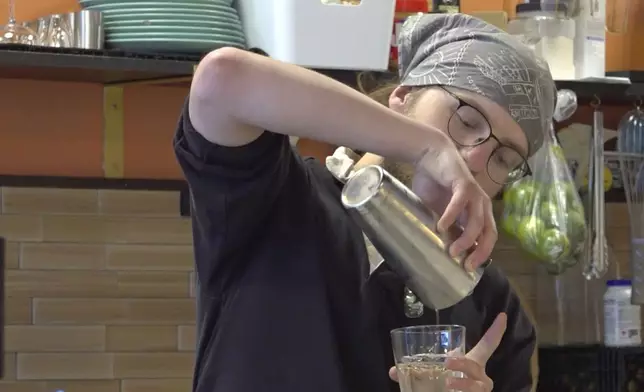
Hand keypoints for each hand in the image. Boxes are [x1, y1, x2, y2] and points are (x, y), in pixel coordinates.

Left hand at [389, 313, 506, 391]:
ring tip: (449, 381)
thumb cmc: (446, 386)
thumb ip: (416, 371)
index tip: (502, 315)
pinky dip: (460, 391)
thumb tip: (393, 371)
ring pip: (476, 384)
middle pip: (475, 365)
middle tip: (447, 361)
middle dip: (463, 362)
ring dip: (462, 382)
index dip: (496, 330)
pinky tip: (451, 391)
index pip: (488, 345)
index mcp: (473, 363)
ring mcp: (480, 390)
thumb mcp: (432, 375)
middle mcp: (480, 376)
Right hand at [412, 142, 496, 269]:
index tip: (468, 269)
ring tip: (451, 251)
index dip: (481, 254)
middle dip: (480, 252)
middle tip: (465, 266)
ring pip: (476, 221)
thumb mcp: (439, 211)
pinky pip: (460, 203)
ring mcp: (475, 194)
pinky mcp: (463, 183)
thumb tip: (442, 248)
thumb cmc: (435, 183)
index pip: (488, 237)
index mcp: (478, 212)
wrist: (430, 155)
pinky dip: (452, 216)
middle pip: (489, 233)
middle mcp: (482, 204)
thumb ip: (445, 226)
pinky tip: (441, 226)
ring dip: (466, 238)